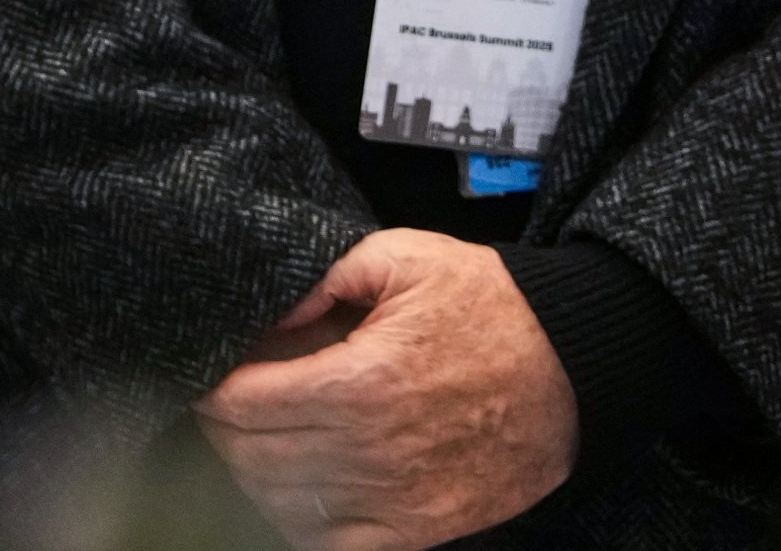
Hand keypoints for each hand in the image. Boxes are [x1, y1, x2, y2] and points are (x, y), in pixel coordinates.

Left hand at [193, 230, 575, 550]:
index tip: (204, 377)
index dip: (210, 391)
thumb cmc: (491, 306)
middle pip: (253, 458)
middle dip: (223, 431)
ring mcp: (400, 499)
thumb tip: (268, 315)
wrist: (576, 365)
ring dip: (252, 476)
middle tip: (221, 407)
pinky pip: (336, 547)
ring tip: (252, 442)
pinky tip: (292, 492)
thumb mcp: (401, 257)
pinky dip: (299, 526)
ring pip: (284, 507)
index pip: (244, 404)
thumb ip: (321, 280)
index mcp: (363, 381)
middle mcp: (376, 451)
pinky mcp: (423, 528)